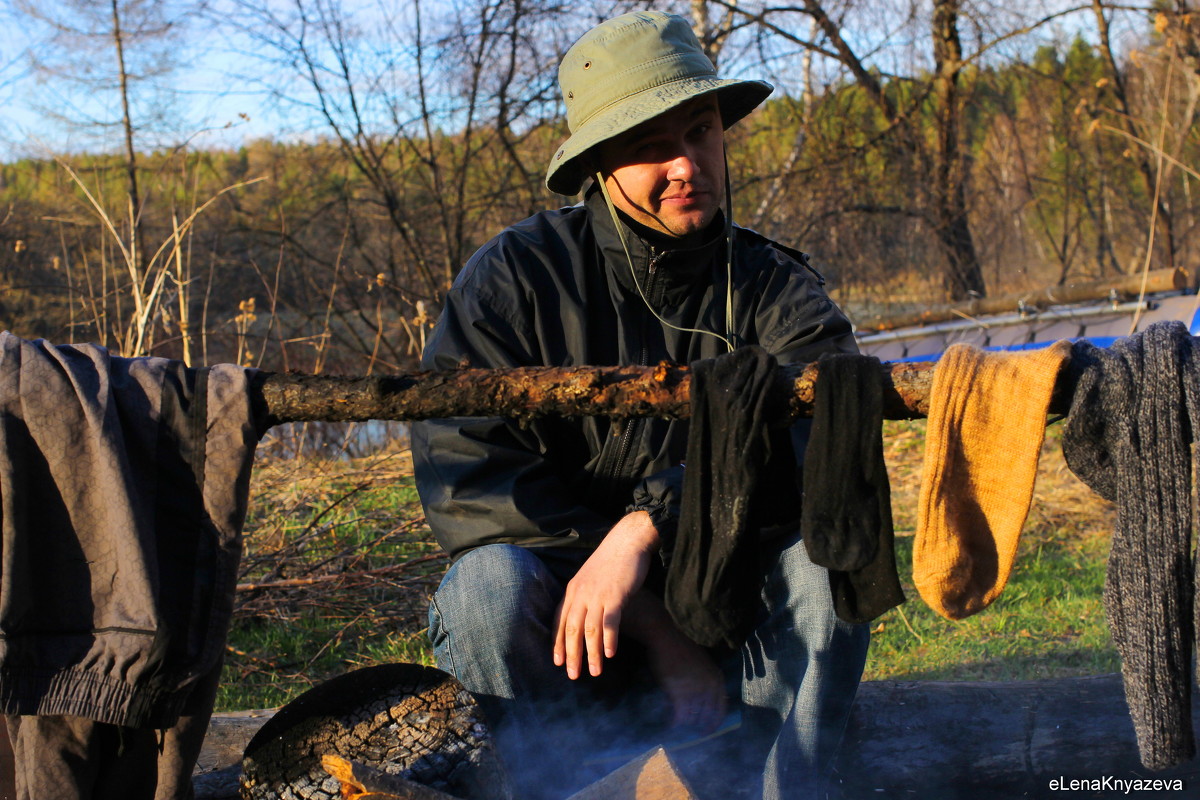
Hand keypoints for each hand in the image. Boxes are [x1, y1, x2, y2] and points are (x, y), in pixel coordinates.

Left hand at [552, 511, 658, 679]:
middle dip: (572, 655)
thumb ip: (584, 596)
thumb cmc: (611, 561)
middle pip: (572, 629)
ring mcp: (597, 595)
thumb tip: (583, 615)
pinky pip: (609, 622)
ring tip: (595, 672)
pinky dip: (609, 639)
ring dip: (592, 653)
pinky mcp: (615, 595)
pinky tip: (610, 654)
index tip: (556, 662)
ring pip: (590, 630)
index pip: (560, 620)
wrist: (628, 541)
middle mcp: (581, 594)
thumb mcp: (590, 577)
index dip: (557, 642)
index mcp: (573, 589)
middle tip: (573, 675)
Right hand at [624, 592, 727, 732]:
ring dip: (686, 724)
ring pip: (692, 716)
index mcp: (716, 677)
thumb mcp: (701, 662)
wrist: (665, 637)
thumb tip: (703, 699)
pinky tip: (671, 725)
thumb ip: (705, 679)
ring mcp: (694, 689)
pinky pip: (679, 714)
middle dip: (700, 725)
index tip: (709, 730)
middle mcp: (709, 685)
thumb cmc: (681, 647)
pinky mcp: (679, 692)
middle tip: (694, 734)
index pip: (721, 706)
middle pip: (707, 714)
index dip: (715, 721)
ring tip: (681, 729)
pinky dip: (675, 722)